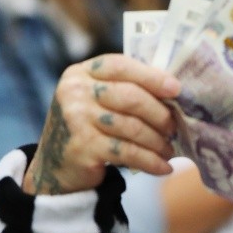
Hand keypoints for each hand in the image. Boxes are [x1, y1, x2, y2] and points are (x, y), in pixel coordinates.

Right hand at [23, 54, 180, 194]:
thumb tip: (173, 90)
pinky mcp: (83, 147)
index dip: (151, 76)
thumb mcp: (98, 100)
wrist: (56, 165)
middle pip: (131, 97)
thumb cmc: (89, 126)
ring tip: (170, 149)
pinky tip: (164, 167)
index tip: (176, 89)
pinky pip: (128, 152)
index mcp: (82, 73)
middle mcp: (75, 92)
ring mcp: (76, 119)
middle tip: (174, 128)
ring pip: (132, 127)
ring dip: (158, 141)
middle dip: (160, 114)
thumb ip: (126, 88)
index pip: (120, 66)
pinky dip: (150, 161)